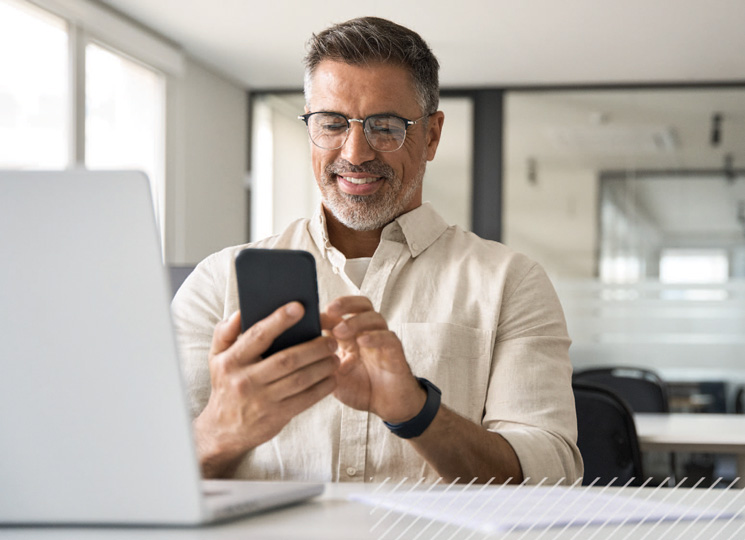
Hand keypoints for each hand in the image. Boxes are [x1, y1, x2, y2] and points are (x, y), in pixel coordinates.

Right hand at [194, 302, 338, 477]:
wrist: (223, 430)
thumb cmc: (225, 385)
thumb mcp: (216, 357)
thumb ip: (225, 332)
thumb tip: (241, 312)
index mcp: (232, 361)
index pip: (258, 336)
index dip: (279, 320)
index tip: (299, 308)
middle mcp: (245, 380)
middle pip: (287, 359)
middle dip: (314, 348)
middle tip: (331, 340)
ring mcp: (262, 400)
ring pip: (300, 379)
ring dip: (322, 367)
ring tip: (335, 357)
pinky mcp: (276, 416)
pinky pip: (305, 399)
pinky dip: (322, 387)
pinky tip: (331, 378)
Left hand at [323, 296, 425, 423]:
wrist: (387, 406)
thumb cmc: (361, 389)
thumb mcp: (333, 376)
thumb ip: (321, 361)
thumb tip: (299, 348)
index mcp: (351, 336)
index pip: (342, 313)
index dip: (328, 312)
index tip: (311, 318)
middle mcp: (368, 333)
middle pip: (362, 305)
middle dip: (346, 303)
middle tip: (330, 310)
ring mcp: (382, 341)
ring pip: (375, 318)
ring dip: (356, 321)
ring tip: (340, 331)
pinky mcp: (395, 352)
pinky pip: (388, 338)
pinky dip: (375, 337)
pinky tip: (362, 342)